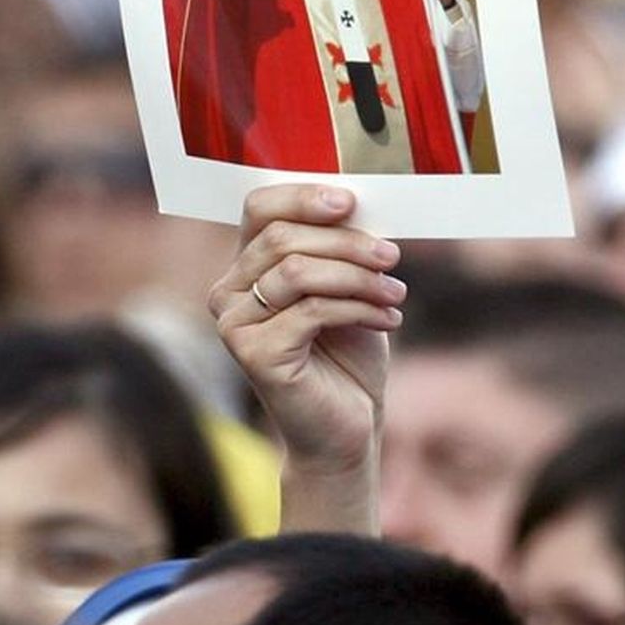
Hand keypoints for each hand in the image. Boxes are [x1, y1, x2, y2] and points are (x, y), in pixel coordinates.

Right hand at [207, 185, 404, 531]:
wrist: (348, 427)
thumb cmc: (349, 354)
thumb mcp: (348, 287)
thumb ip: (339, 247)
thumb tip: (358, 199)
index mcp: (246, 267)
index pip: (259, 208)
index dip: (303, 197)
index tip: (351, 202)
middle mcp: (228, 292)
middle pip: (283, 237)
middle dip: (348, 242)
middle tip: (393, 257)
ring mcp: (234, 324)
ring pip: (299, 271)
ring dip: (359, 277)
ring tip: (395, 293)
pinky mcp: (254, 354)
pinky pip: (313, 310)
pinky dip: (359, 307)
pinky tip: (388, 319)